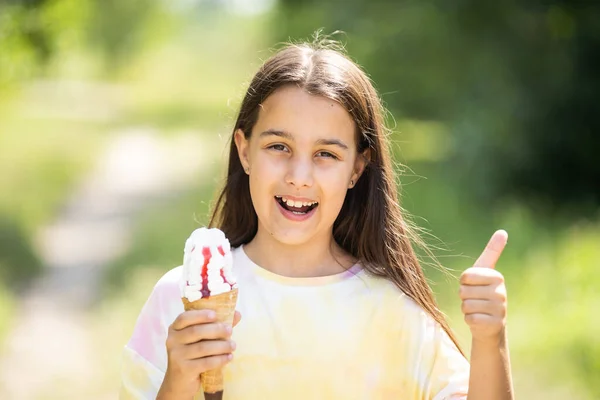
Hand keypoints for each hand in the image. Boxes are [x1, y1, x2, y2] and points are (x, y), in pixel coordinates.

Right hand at [158, 310, 240, 398]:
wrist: (179, 384)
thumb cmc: (193, 356)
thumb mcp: (201, 339)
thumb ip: (217, 325)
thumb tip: (237, 314)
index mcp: (175, 329)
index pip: (184, 317)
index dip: (200, 315)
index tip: (215, 315)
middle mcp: (172, 341)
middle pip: (196, 331)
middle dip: (216, 330)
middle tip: (230, 331)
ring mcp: (176, 356)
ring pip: (202, 347)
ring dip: (221, 346)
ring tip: (233, 346)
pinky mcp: (184, 370)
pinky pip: (205, 362)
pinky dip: (219, 359)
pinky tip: (229, 357)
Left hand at [459, 230, 507, 344]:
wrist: (490, 324)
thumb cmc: (483, 292)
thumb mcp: (484, 271)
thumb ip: (492, 251)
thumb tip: (503, 231)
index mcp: (497, 277)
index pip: (466, 276)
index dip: (464, 282)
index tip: (473, 284)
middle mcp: (501, 292)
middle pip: (464, 291)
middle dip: (464, 297)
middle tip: (476, 300)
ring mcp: (500, 309)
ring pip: (466, 305)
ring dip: (466, 309)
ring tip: (478, 309)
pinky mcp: (496, 324)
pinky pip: (470, 319)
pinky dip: (470, 320)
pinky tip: (479, 320)